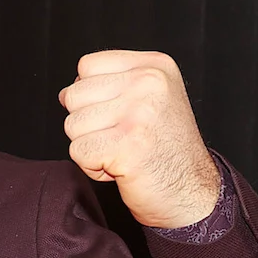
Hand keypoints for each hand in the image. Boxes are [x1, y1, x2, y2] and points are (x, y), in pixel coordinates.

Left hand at [59, 50, 219, 227]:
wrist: (191, 191)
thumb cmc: (165, 148)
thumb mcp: (148, 99)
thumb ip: (110, 85)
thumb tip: (66, 92)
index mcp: (154, 66)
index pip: (87, 66)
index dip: (90, 95)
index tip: (117, 114)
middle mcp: (149, 83)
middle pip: (74, 95)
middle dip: (87, 123)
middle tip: (121, 137)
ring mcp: (139, 113)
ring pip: (72, 124)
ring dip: (90, 146)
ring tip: (122, 151)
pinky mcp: (127, 145)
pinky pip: (78, 151)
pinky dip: (91, 166)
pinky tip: (119, 166)